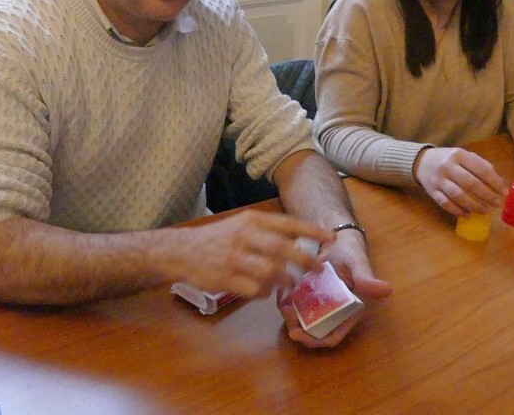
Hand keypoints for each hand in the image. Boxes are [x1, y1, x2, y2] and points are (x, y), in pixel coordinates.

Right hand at [174, 210, 333, 298]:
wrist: (181, 250)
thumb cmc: (217, 238)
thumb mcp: (241, 225)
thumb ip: (267, 231)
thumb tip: (300, 238)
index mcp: (251, 221)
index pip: (287, 224)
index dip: (311, 231)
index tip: (331, 238)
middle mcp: (244, 236)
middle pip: (282, 249)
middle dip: (305, 260)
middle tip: (318, 268)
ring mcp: (234, 258)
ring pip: (270, 271)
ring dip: (285, 279)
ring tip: (291, 283)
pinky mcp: (225, 278)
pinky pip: (254, 289)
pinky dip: (265, 293)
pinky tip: (266, 291)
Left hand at [278, 228, 390, 348]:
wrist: (336, 239)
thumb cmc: (351, 253)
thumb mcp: (358, 264)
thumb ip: (366, 279)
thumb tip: (386, 290)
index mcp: (348, 312)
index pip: (331, 337)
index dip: (314, 341)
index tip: (297, 334)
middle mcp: (332, 312)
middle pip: (312, 331)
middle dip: (298, 328)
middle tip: (286, 314)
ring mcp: (317, 304)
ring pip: (301, 319)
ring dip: (290, 316)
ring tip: (283, 304)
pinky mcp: (306, 293)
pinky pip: (293, 304)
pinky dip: (285, 302)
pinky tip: (281, 293)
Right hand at [414, 147, 506, 216]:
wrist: (421, 162)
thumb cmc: (449, 160)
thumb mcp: (464, 157)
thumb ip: (481, 166)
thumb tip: (500, 183)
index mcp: (459, 155)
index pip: (481, 169)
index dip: (495, 182)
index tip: (504, 193)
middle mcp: (448, 166)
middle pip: (470, 183)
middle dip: (487, 195)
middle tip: (496, 204)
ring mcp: (439, 179)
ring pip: (458, 195)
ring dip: (474, 205)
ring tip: (485, 211)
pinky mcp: (432, 191)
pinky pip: (445, 203)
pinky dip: (457, 210)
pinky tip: (468, 214)